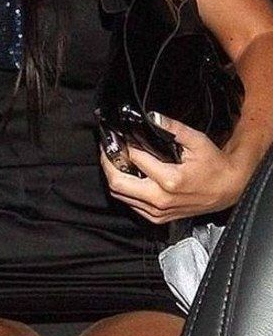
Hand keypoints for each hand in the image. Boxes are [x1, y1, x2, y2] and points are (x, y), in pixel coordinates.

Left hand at [100, 115, 246, 223]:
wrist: (229, 189)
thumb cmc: (215, 166)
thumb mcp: (197, 141)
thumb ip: (173, 128)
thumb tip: (152, 116)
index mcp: (170, 180)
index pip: (134, 159)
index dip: (123, 145)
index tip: (118, 136)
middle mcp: (161, 199)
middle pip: (118, 184)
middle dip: (108, 164)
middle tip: (107, 149)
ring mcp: (158, 211)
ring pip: (121, 196)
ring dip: (114, 177)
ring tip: (115, 160)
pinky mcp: (159, 218)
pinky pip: (132, 205)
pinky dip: (125, 190)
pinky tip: (128, 176)